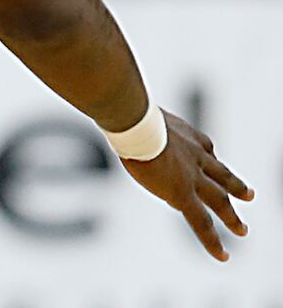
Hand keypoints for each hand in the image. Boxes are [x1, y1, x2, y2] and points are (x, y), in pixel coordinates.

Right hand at [121, 110, 253, 260]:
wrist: (136, 121)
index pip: (205, 149)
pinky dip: (214, 241)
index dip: (208, 157)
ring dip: (232, 217)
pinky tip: (222, 255)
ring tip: (242, 230)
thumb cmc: (129, 110)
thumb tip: (114, 108)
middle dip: (236, 186)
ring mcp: (192, 176)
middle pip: (222, 175)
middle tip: (250, 195)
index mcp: (187, 135)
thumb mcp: (138, 110)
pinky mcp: (182, 194)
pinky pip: (202, 223)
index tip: (209, 159)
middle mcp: (196, 155)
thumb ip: (135, 114)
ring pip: (220, 200)